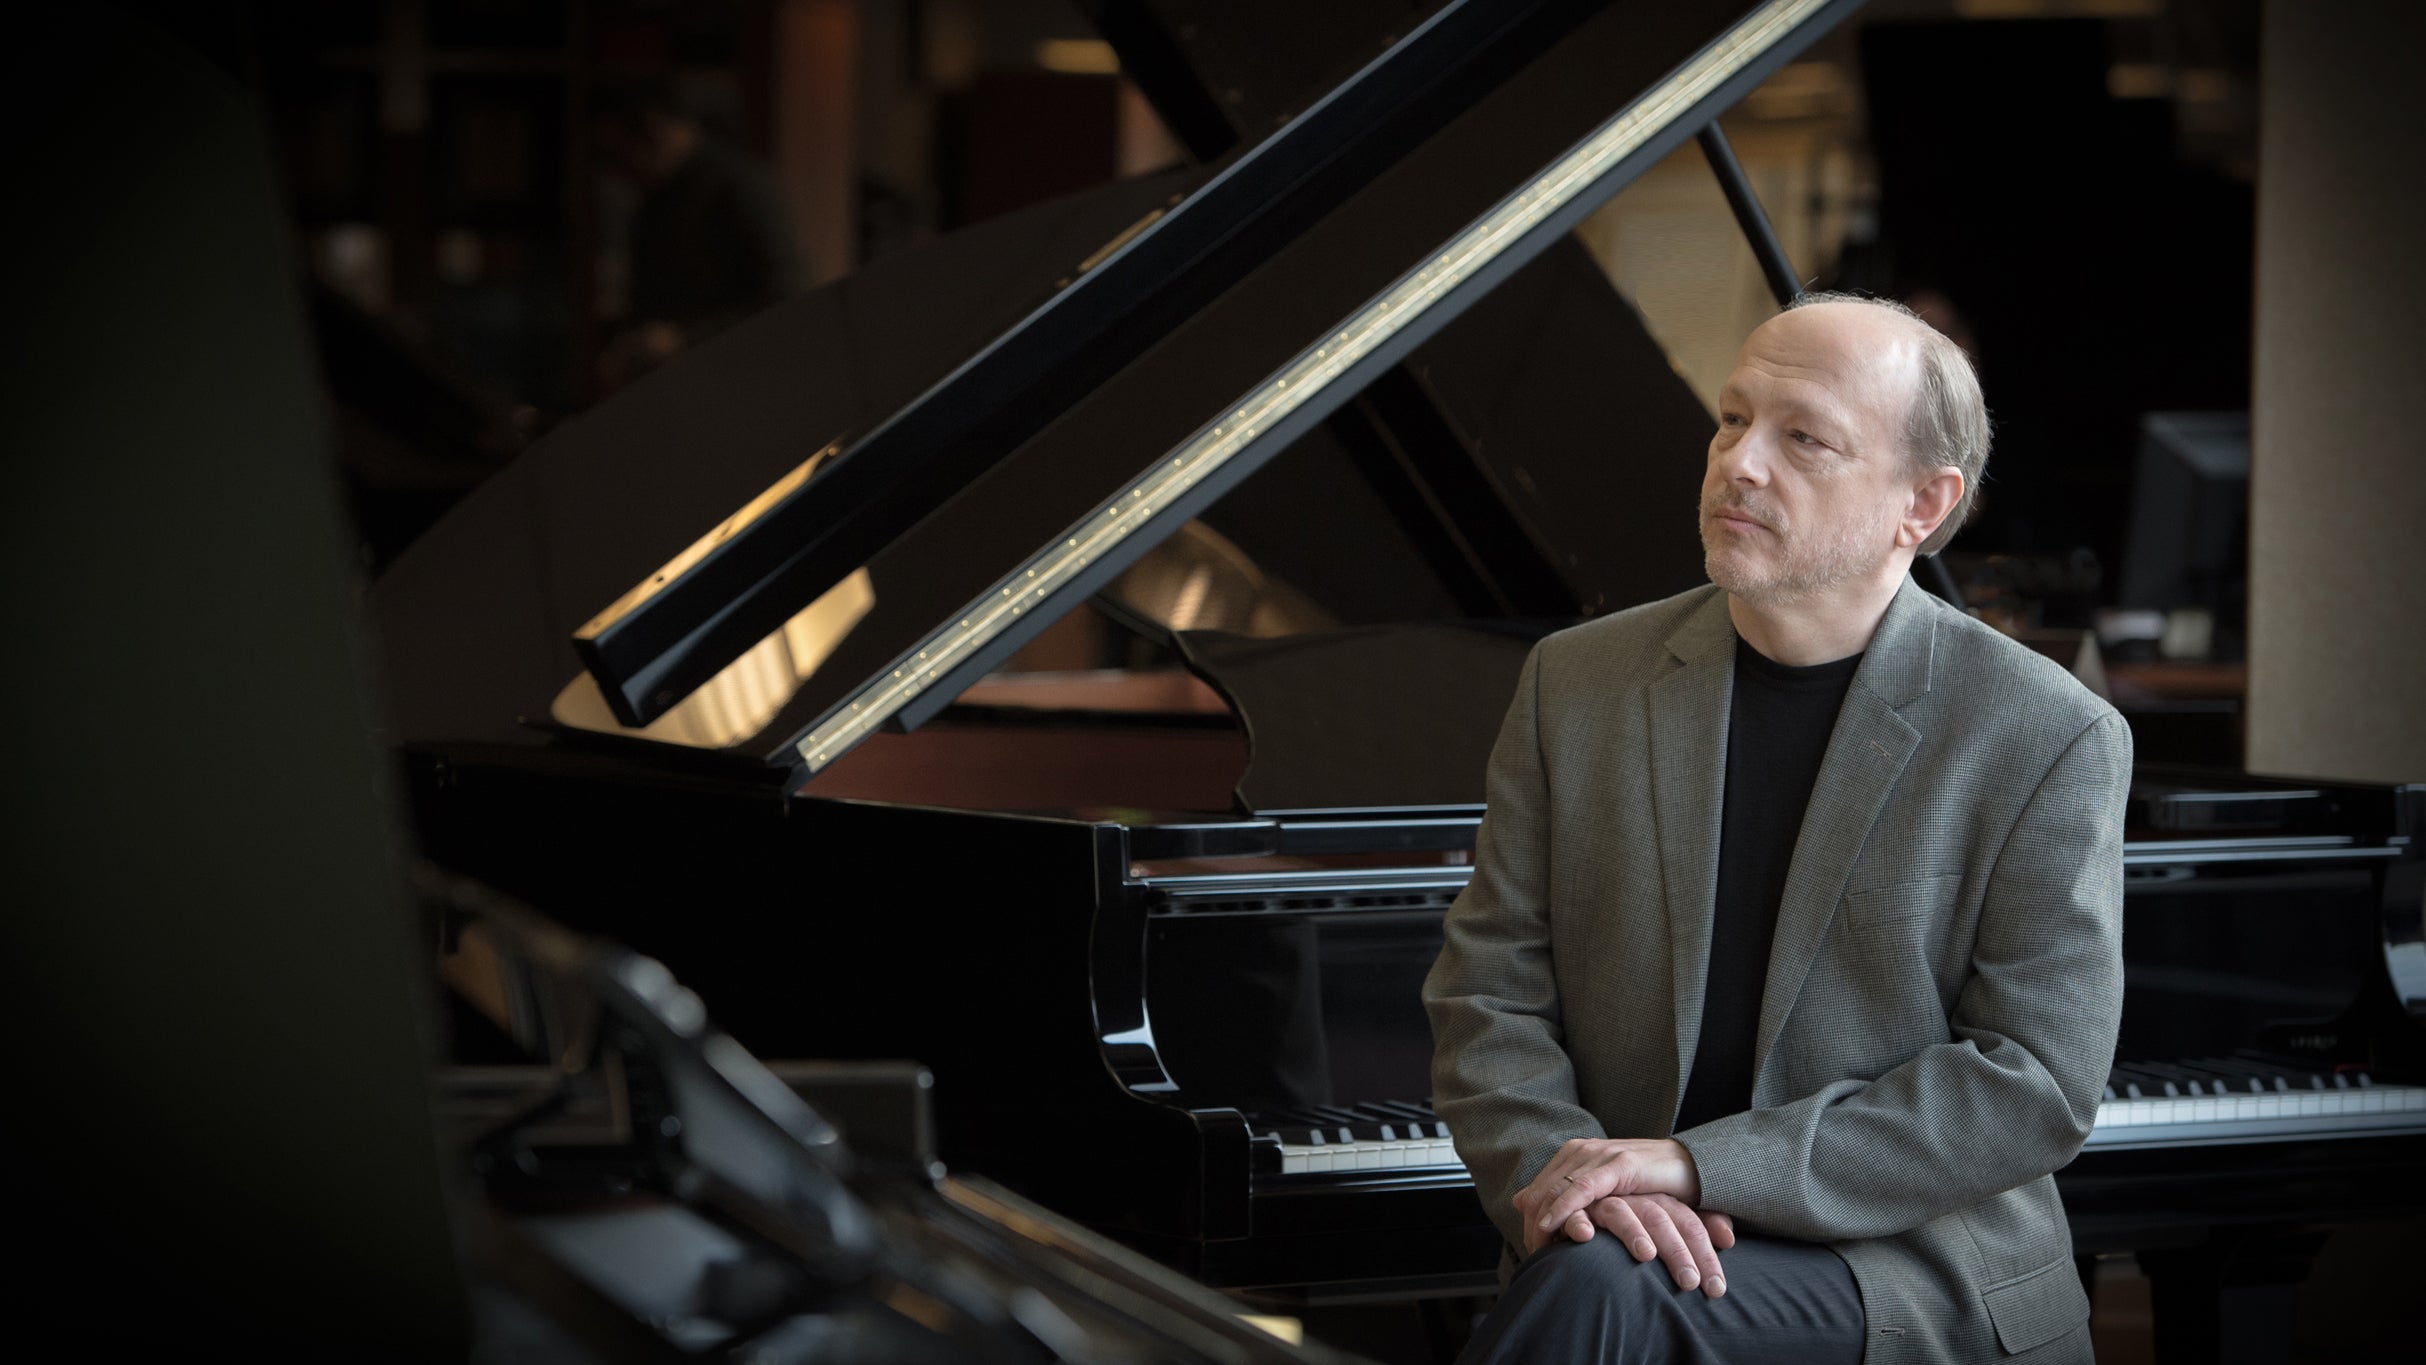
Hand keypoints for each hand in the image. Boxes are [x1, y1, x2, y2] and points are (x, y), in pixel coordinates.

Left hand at [1514, 1137, 1702, 1252]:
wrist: (1691, 1166)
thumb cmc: (1648, 1182)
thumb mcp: (1603, 1189)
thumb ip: (1565, 1193)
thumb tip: (1519, 1201)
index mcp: (1576, 1154)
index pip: (1540, 1188)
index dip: (1530, 1218)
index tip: (1530, 1247)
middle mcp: (1583, 1150)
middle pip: (1543, 1190)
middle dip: (1533, 1224)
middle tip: (1532, 1254)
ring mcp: (1600, 1154)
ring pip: (1558, 1189)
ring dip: (1544, 1221)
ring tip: (1538, 1248)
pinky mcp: (1619, 1163)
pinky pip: (1584, 1187)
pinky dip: (1565, 1206)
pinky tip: (1552, 1224)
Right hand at [1583, 1193, 1734, 1296]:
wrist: (1598, 1180)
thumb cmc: (1637, 1209)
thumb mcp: (1669, 1218)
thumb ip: (1699, 1227)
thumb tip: (1729, 1238)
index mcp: (1661, 1198)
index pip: (1689, 1224)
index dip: (1704, 1254)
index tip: (1716, 1289)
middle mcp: (1634, 1196)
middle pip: (1660, 1219)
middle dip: (1677, 1251)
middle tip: (1690, 1282)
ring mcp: (1604, 1197)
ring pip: (1622, 1213)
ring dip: (1633, 1232)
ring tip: (1647, 1255)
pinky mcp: (1575, 1203)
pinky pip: (1576, 1209)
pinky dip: (1577, 1220)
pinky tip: (1585, 1235)